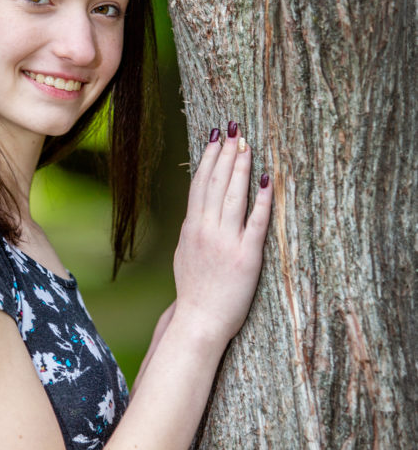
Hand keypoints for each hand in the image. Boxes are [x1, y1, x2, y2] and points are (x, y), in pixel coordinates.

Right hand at [172, 123, 272, 345]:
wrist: (199, 321)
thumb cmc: (194, 292)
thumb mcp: (184, 255)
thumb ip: (193, 231)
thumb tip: (197, 212)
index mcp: (192, 228)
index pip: (199, 184)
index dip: (208, 158)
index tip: (215, 137)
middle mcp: (207, 230)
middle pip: (216, 183)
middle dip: (226, 153)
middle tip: (234, 129)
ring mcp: (226, 242)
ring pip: (234, 195)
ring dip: (241, 167)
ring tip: (247, 144)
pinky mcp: (247, 256)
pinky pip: (256, 222)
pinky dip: (261, 199)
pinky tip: (266, 180)